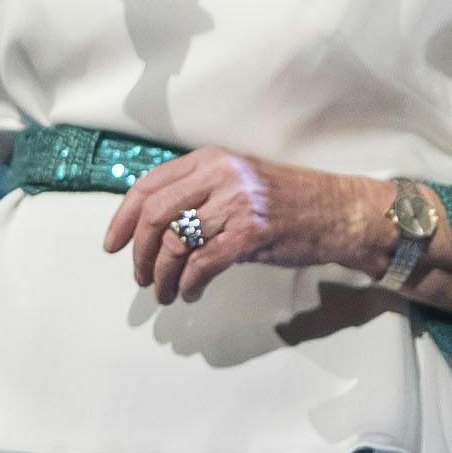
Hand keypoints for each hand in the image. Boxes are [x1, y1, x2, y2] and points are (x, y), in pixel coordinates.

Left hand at [102, 147, 386, 304]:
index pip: (149, 185)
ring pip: (176, 244)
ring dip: (162, 277)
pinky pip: (202, 265)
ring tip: (166, 292)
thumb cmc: (289, 200)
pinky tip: (191, 293)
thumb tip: (153, 224)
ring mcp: (237, 204)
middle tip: (142, 276)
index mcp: (213, 159)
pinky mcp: (250, 234)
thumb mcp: (240, 180)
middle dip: (141, 253)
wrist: (338, 211)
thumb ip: (200, 191)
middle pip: (156, 215)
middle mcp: (221, 176)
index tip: (113, 245)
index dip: (123, 219)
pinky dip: (188, 285)